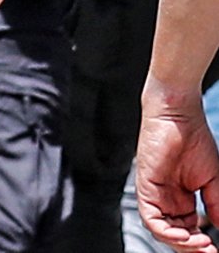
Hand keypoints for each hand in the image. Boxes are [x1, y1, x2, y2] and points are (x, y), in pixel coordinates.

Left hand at [139, 94, 218, 248]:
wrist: (178, 116)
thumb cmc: (195, 141)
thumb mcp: (212, 180)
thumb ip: (215, 205)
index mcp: (181, 198)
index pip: (187, 229)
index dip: (200, 243)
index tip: (215, 251)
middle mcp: (166, 199)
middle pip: (174, 234)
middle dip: (192, 247)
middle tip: (210, 252)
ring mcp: (154, 194)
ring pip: (161, 231)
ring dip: (182, 243)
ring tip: (203, 244)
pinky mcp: (144, 187)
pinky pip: (150, 218)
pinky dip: (166, 232)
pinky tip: (185, 236)